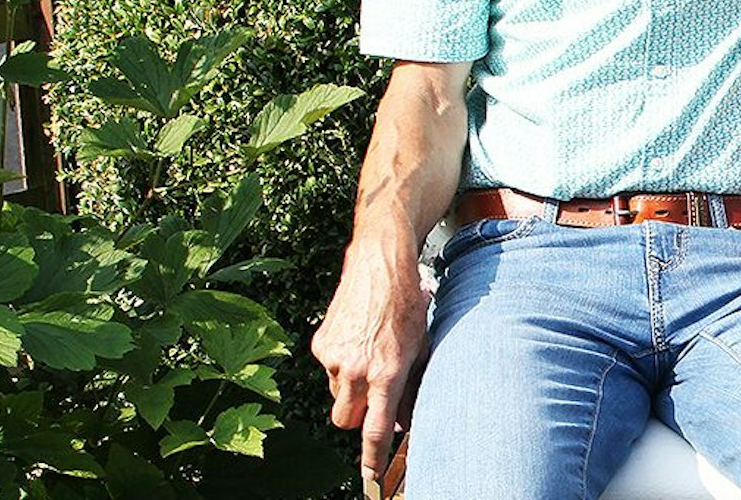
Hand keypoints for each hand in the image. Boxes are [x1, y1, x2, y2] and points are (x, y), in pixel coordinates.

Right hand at [312, 243, 430, 482]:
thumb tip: (405, 418)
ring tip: (370, 353)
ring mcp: (334, 358)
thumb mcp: (420, 346)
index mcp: (387, 373)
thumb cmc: (407, 303)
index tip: (371, 479)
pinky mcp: (320, 344)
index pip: (377, 430)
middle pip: (347, 421)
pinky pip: (328, 369)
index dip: (373, 458)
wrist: (380, 264)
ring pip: (337, 394)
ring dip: (351, 387)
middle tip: (374, 398)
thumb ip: (412, 385)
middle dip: (358, 418)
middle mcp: (356, 370)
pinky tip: (358, 338)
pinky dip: (340, 363)